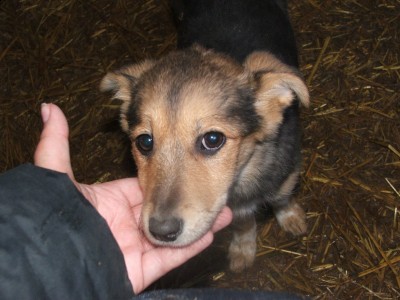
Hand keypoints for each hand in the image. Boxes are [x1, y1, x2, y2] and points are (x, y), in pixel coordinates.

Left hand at [34, 103, 232, 293]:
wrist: (52, 262)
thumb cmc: (54, 217)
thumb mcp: (55, 175)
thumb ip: (56, 144)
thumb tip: (49, 107)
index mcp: (111, 202)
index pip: (145, 186)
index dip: (168, 173)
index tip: (188, 160)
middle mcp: (125, 224)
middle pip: (165, 208)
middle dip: (190, 197)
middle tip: (213, 182)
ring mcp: (136, 248)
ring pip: (173, 232)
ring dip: (198, 221)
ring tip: (223, 208)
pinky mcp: (142, 270)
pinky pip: (172, 257)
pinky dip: (191, 245)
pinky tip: (211, 231)